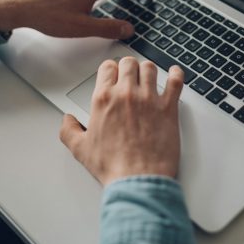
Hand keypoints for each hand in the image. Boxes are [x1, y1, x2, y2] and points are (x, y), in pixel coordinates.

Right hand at [59, 57, 183, 186]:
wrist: (138, 179)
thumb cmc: (113, 166)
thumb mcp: (81, 149)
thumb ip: (69, 130)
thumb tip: (67, 121)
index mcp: (104, 99)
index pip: (107, 68)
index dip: (110, 69)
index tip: (113, 74)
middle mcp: (126, 94)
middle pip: (129, 63)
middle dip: (129, 67)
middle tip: (130, 74)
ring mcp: (149, 99)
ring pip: (150, 68)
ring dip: (148, 70)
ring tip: (148, 76)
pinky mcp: (168, 108)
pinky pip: (175, 81)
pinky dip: (176, 74)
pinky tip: (174, 74)